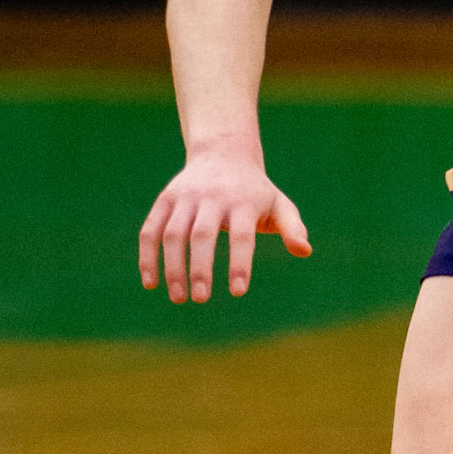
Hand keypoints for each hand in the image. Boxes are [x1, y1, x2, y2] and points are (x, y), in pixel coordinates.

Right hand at [138, 155, 311, 302]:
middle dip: (200, 268)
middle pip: (203, 235)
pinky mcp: (165, 200)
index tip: (238, 292)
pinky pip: (151, 230)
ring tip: (179, 298)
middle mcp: (213, 197)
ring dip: (172, 267)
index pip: (242, 236)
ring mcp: (186, 198)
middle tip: (202, 299)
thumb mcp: (279, 205)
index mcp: (244, 202)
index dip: (239, 264)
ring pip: (173, 234)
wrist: (224, 154)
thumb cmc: (255, 191)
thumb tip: (304, 251)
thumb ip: (292, 228)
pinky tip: (151, 284)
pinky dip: (148, 256)